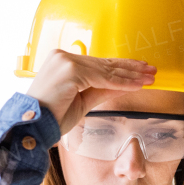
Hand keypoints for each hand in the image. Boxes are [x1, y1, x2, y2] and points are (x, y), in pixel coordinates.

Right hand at [25, 50, 155, 135]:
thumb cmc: (52, 117)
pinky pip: (102, 78)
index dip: (120, 67)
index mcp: (62, 61)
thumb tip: (124, 86)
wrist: (32, 127)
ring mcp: (65, 62)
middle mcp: (63, 57)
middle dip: (130, 69)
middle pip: (104, 63)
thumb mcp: (82, 102)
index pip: (98, 63)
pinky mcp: (70, 71)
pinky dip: (121, 82)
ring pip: (106, 69)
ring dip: (130, 75)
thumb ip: (102, 91)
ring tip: (149, 77)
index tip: (139, 70)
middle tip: (150, 71)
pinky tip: (137, 85)